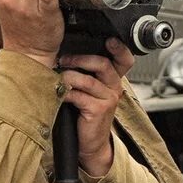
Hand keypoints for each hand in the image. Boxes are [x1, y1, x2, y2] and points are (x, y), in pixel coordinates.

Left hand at [59, 38, 133, 176]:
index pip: (124, 60)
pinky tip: (59, 94)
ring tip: (58, 76)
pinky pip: (80, 95)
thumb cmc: (86, 114)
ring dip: (69, 76)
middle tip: (63, 59)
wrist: (91, 143)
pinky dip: (66, 93)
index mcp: (113, 80)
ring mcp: (108, 99)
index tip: (109, 40)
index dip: (119, 48)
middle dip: (81, 59)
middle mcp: (114, 87)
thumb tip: (65, 54)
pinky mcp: (99, 110)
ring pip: (89, 80)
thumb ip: (86, 73)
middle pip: (103, 64)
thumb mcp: (90, 91)